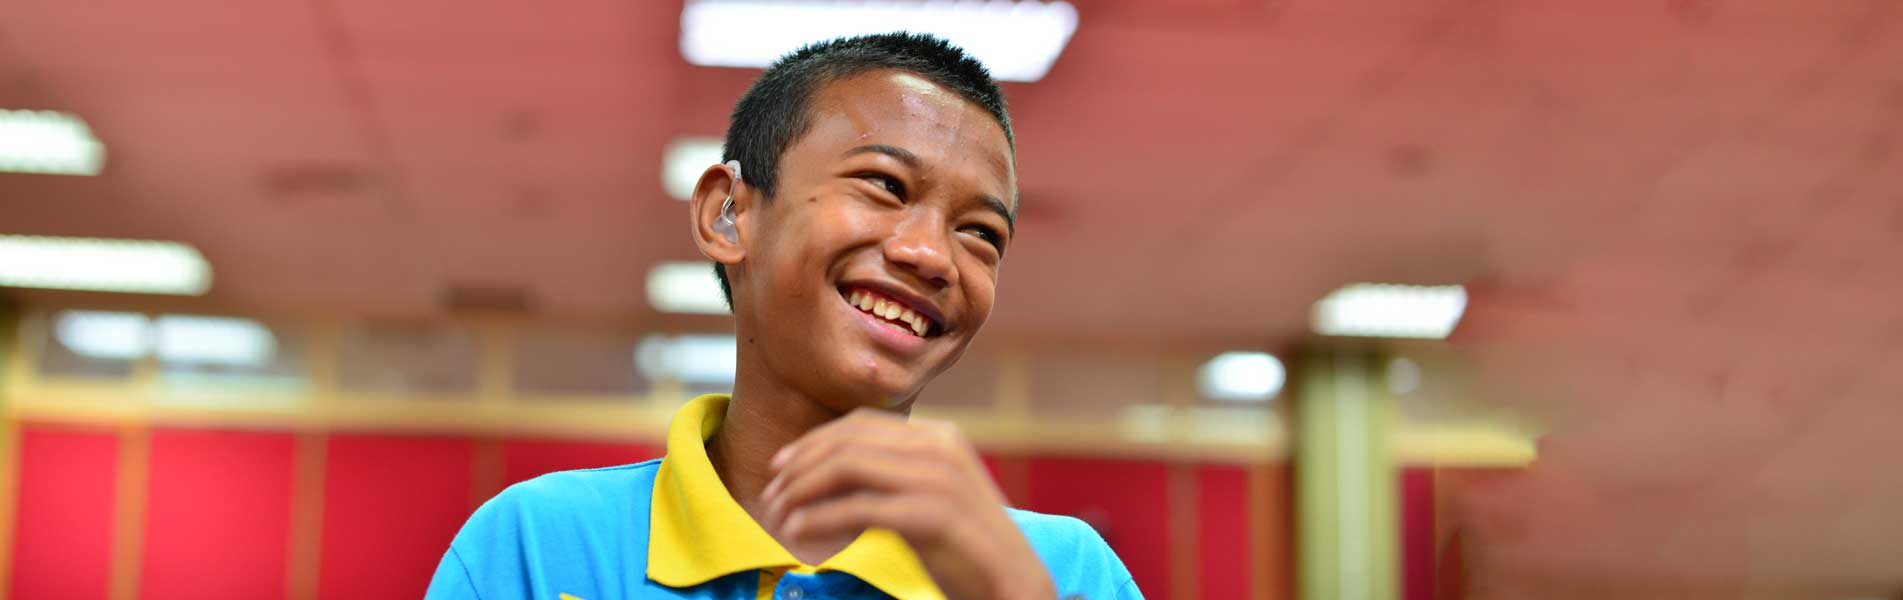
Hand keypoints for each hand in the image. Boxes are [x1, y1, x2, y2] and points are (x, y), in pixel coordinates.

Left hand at [761, 409, 1055, 599]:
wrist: (1015, 584)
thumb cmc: (966, 548)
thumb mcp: (931, 497)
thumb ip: (893, 476)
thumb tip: (830, 472)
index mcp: (940, 438)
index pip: (860, 425)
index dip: (813, 442)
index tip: (779, 467)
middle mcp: (940, 448)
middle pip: (848, 442)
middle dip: (800, 466)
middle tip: (770, 493)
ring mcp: (939, 479)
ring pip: (848, 468)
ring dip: (803, 490)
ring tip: (779, 514)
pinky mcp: (934, 515)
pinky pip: (859, 509)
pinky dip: (819, 518)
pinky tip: (799, 531)